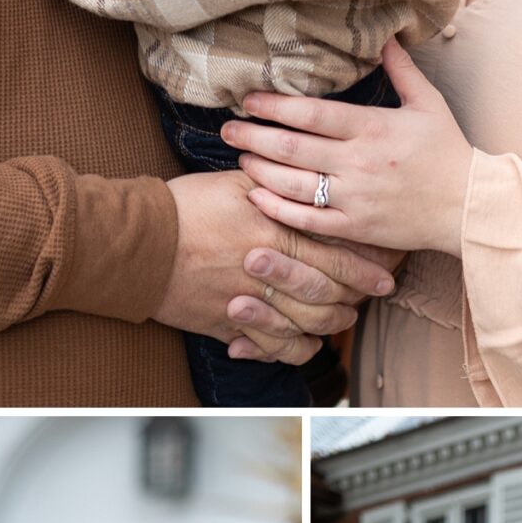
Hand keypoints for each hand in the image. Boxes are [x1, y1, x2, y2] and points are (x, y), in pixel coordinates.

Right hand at [157, 174, 395, 361]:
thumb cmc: (183, 207)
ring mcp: (247, 304)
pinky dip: (289, 349)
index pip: (336, 256)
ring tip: (339, 321)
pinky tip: (301, 344)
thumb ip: (275, 182)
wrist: (135, 244)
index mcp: (275, 233)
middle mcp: (267, 273)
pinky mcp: (224, 326)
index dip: (366, 269)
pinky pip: (269, 346)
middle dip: (354, 300)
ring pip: (304, 325)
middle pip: (327, 295)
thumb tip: (304, 172)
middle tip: (369, 299)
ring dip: (327, 325)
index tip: (385, 275)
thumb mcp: (234, 181)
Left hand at [222, 37, 476, 256]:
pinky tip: (256, 195)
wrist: (470, 207)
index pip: (312, 114)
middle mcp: (359, 163)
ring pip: (292, 184)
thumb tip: (385, 34)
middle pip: (292, 148)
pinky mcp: (354, 228)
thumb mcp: (429, 104)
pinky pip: (306, 220)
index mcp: (374, 128)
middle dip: (253, 136)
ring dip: (259, 170)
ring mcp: (355, 198)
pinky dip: (276, 208)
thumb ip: (402, 69)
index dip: (274, 105)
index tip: (248, 99)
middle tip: (227, 129)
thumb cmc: (448, 152)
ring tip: (239, 157)